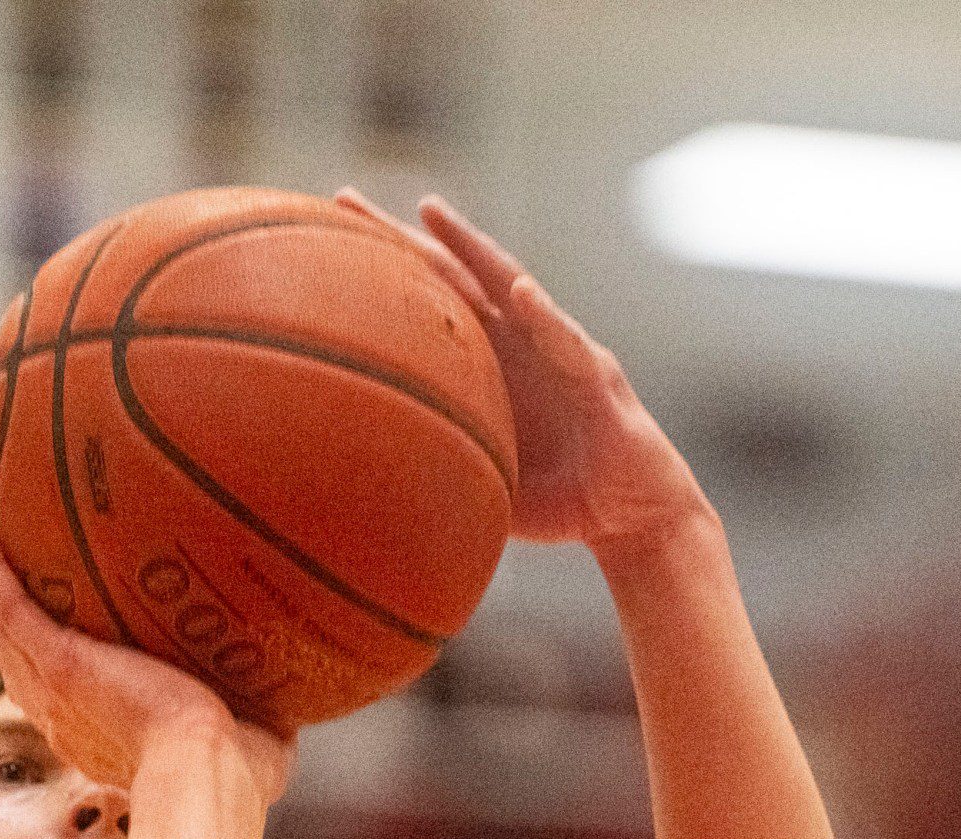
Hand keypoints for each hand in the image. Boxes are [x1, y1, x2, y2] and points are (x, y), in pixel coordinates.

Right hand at [0, 517, 295, 810]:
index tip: (56, 629)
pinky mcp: (55, 664)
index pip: (64, 695)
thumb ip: (262, 711)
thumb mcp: (253, 738)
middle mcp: (65, 717)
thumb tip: (299, 690)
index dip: (51, 661)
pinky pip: (6, 607)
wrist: (210, 776)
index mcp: (103, 736)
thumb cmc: (240, 776)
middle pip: (16, 657)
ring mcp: (53, 692)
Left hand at [335, 188, 712, 556]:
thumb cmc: (560, 503)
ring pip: (512, 287)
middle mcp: (521, 343)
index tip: (326, 241)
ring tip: (432, 213)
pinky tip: (521, 294)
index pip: (431, 307)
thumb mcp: (484, 486)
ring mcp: (559, 352)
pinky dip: (546, 318)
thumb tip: (369, 508)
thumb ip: (437, 479)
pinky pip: (569, 345)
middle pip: (456, 277)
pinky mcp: (599, 380)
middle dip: (404, 238)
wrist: (634, 517)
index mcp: (491, 365)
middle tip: (345, 198)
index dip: (384, 276)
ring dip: (474, 249)